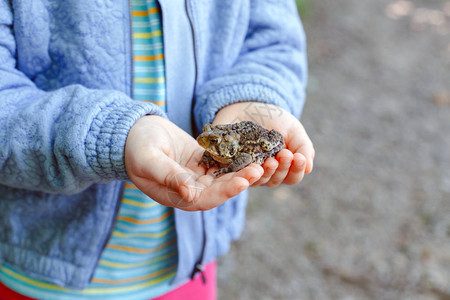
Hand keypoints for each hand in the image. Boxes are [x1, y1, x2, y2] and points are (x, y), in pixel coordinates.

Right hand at [124, 115, 262, 210]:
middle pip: (221, 189)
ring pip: (225, 176)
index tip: (242, 181)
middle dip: (241, 180)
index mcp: (177, 196)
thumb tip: (190, 195)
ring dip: (242, 170)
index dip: (225, 192)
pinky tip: (252, 150)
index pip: (206, 199)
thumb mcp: (149, 159)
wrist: (134, 132)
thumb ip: (167, 175)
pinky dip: (237, 158)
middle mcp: (191, 190)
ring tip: (261, 160)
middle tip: (260, 168)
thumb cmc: (136, 147)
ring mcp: (198, 176)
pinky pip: (223, 162)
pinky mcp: (203, 162)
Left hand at [213, 102, 314, 186]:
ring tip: (271, 160)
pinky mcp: (229, 165)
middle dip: (282, 168)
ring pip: (258, 179)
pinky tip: (251, 163)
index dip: (297, 170)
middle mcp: (265, 173)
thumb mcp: (293, 130)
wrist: (249, 106)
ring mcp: (246, 171)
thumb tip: (309, 168)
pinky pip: (236, 173)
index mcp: (282, 168)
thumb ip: (303, 147)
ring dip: (266, 171)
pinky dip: (244, 170)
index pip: (292, 177)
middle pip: (275, 180)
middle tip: (285, 154)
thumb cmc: (275, 120)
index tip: (299, 158)